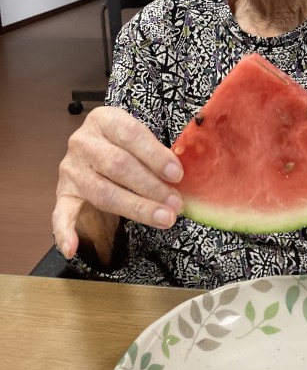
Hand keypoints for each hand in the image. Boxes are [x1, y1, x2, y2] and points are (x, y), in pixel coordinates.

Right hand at [53, 106, 183, 262]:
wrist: (96, 145)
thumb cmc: (126, 143)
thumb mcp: (139, 137)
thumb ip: (155, 152)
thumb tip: (181, 176)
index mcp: (104, 120)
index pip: (130, 134)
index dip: (155, 155)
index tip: (177, 174)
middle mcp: (83, 142)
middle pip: (118, 165)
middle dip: (151, 186)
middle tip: (176, 203)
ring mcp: (70, 169)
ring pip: (103, 191)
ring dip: (136, 208)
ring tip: (163, 218)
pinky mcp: (63, 192)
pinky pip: (61, 214)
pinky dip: (64, 232)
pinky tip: (72, 249)